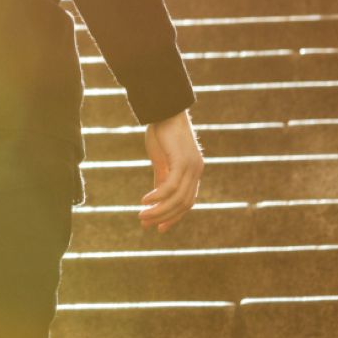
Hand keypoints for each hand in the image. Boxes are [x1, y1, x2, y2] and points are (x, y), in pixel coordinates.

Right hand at [140, 108, 202, 233]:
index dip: (174, 217)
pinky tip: (145, 200)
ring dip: (159, 210)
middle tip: (146, 223)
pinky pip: (171, 186)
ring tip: (141, 215)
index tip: (159, 228)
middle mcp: (196, 171)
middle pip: (183, 204)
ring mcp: (191, 167)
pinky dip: (158, 196)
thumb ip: (161, 178)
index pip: (187, 201)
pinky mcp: (181, 161)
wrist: (164, 109)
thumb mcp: (161, 159)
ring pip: (177, 199)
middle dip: (164, 216)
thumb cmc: (162, 131)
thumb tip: (154, 199)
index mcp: (193, 171)